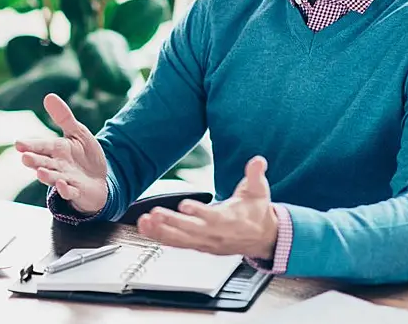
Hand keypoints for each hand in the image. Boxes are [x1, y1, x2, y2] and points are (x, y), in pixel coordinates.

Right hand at [14, 93, 108, 214]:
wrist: (99, 179)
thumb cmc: (84, 155)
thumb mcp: (77, 132)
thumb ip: (63, 117)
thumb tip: (48, 96)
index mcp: (56, 150)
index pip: (41, 146)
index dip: (30, 145)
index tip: (18, 143)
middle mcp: (57, 165)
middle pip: (43, 163)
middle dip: (34, 161)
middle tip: (24, 157)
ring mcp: (66, 179)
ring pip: (53, 178)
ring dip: (46, 176)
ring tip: (39, 172)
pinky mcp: (77, 191)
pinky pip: (70, 192)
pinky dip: (65, 190)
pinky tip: (62, 185)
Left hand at [137, 156, 278, 259]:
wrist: (263, 237)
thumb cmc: (257, 212)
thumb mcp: (260, 191)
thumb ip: (256, 175)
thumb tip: (258, 161)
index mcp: (231, 221)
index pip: (214, 218)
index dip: (199, 212)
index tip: (184, 205)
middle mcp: (217, 234)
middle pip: (192, 230)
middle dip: (172, 223)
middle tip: (155, 213)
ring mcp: (207, 242)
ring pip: (181, 239)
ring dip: (161, 231)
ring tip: (145, 222)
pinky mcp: (199, 246)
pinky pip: (177, 244)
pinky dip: (161, 237)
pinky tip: (146, 230)